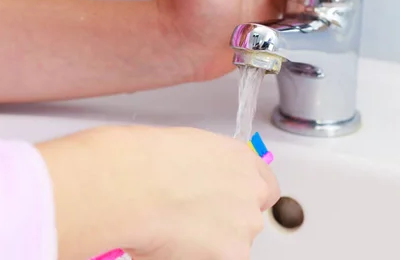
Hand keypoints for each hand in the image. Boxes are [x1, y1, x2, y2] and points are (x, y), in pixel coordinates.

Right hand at [37, 126, 279, 259]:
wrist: (135, 184)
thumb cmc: (147, 161)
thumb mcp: (186, 150)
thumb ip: (206, 171)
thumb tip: (198, 186)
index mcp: (242, 159)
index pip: (264, 188)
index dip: (242, 200)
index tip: (227, 205)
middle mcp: (252, 190)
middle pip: (246, 217)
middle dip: (223, 223)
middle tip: (189, 221)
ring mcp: (246, 224)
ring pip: (232, 243)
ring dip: (210, 243)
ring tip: (173, 231)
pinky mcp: (234, 253)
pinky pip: (217, 258)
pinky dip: (197, 256)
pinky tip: (171, 244)